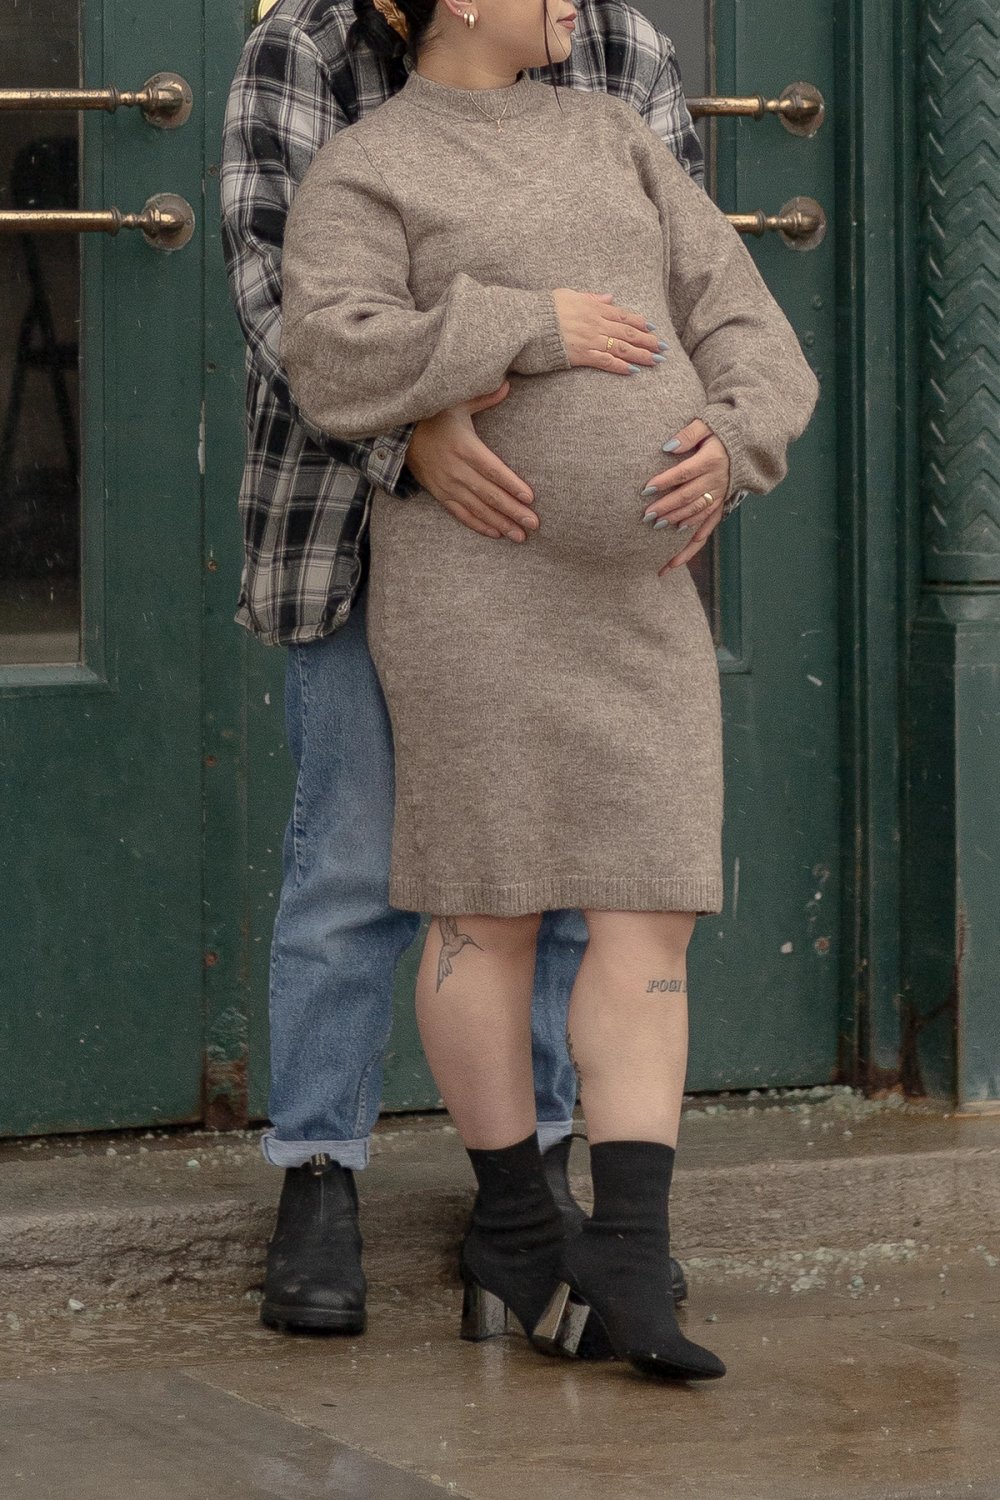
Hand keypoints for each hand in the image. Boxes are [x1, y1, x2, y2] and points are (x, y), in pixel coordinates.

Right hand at [405, 383, 538, 542]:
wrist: (400, 435)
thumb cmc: (434, 416)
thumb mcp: (457, 402)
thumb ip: (484, 397)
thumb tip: (507, 384)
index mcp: (465, 447)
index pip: (493, 470)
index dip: (511, 484)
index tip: (530, 498)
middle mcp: (457, 470)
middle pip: (489, 495)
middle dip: (513, 511)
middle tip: (534, 525)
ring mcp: (448, 485)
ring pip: (478, 509)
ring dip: (500, 523)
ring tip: (520, 536)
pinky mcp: (440, 494)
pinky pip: (461, 514)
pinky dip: (479, 525)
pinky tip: (496, 533)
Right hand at [552, 290, 663, 374]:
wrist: (528, 322)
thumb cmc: (544, 309)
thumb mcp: (568, 294)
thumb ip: (590, 297)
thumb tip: (608, 297)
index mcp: (594, 307)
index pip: (623, 315)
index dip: (640, 323)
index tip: (653, 329)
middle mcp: (596, 323)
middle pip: (628, 332)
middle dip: (648, 341)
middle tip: (663, 348)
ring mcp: (591, 340)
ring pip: (622, 348)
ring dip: (641, 355)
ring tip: (656, 361)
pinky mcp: (582, 355)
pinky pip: (606, 361)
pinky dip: (621, 366)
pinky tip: (633, 371)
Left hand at [639, 419, 728, 573]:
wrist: (747, 445)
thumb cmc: (721, 433)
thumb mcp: (706, 425)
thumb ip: (688, 434)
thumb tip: (668, 446)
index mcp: (711, 461)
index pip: (684, 473)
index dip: (665, 481)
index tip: (646, 489)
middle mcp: (716, 481)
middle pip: (688, 497)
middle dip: (666, 507)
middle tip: (647, 515)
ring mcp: (719, 495)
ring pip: (696, 512)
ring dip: (677, 520)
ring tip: (657, 527)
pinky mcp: (721, 504)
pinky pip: (709, 525)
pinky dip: (695, 538)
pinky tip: (680, 547)